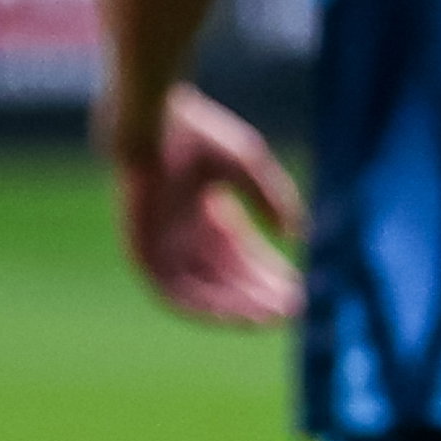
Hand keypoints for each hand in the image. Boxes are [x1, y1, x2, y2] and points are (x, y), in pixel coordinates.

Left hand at [108, 81, 304, 327]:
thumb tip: (294, 234)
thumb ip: (272, 198)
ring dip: (237, 307)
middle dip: (259, 296)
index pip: (242, 258)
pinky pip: (172, 293)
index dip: (269, 276)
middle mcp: (187, 234)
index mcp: (208, 215)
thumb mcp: (247, 167)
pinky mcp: (142, 253)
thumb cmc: (198, 136)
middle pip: (227, 278)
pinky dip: (203, 307)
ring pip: (204, 291)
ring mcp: (164, 244)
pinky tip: (234, 314)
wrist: (152, 124)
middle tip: (291, 308)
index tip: (298, 291)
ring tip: (269, 316)